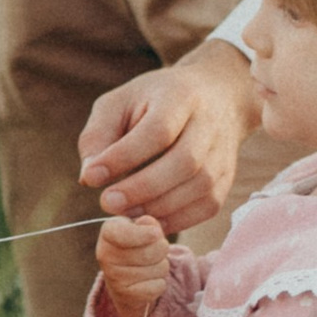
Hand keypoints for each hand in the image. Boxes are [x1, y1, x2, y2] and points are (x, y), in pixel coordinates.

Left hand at [78, 37, 260, 231]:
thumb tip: (89, 177)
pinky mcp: (227, 177)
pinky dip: (178, 220)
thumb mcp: (119, 103)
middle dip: (142, 188)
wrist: (213, 96)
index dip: (124, 157)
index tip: (92, 177)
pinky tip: (150, 220)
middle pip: (185, 161)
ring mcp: (223, 152)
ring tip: (125, 213)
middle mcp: (209, 123)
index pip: (158, 131)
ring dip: (159, 207)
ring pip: (200, 186)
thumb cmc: (154, 102)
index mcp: (181, 96)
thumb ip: (98, 135)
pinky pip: (207, 206)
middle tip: (108, 202)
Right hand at [93, 213, 172, 312]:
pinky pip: (158, 286)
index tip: (157, 233)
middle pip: (149, 252)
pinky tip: (148, 280)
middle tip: (156, 250)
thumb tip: (150, 227)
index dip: (142, 234)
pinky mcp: (125, 295)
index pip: (122, 233)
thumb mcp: (142, 228)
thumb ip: (148, 224)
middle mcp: (105, 255)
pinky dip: (160, 283)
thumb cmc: (137, 245)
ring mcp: (113, 277)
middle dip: (162, 250)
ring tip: (150, 265)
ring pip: (158, 269)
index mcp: (108, 233)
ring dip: (162, 266)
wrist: (125, 278)